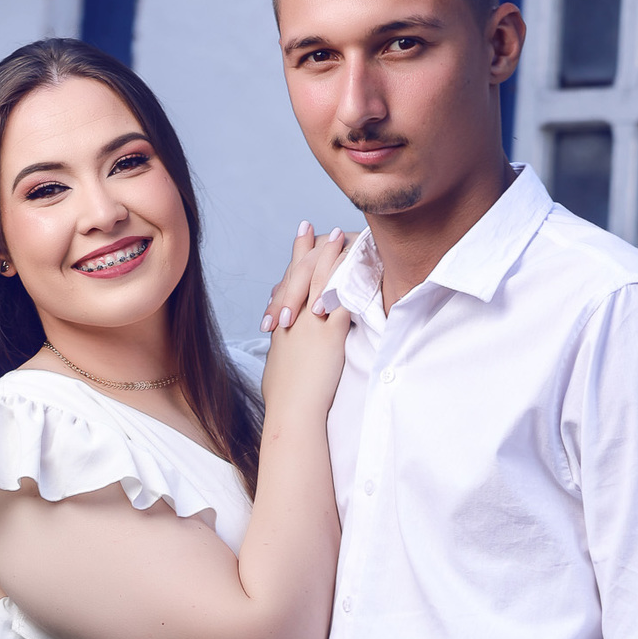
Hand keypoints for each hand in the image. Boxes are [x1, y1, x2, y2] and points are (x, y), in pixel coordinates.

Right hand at [260, 230, 350, 418]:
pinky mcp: (329, 333)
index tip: (298, 240)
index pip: (286, 284)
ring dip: (329, 254)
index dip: (292, 261)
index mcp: (283, 326)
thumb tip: (284, 358)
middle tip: (310, 227)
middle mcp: (294, 319)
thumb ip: (285, 356)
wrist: (290, 412)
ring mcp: (310, 324)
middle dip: (305, 248)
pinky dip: (348, 278)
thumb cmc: (284, 400)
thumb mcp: (279, 370)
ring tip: (336, 233)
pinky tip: (357, 266)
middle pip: (299, 274)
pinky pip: (340, 296)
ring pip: (319, 279)